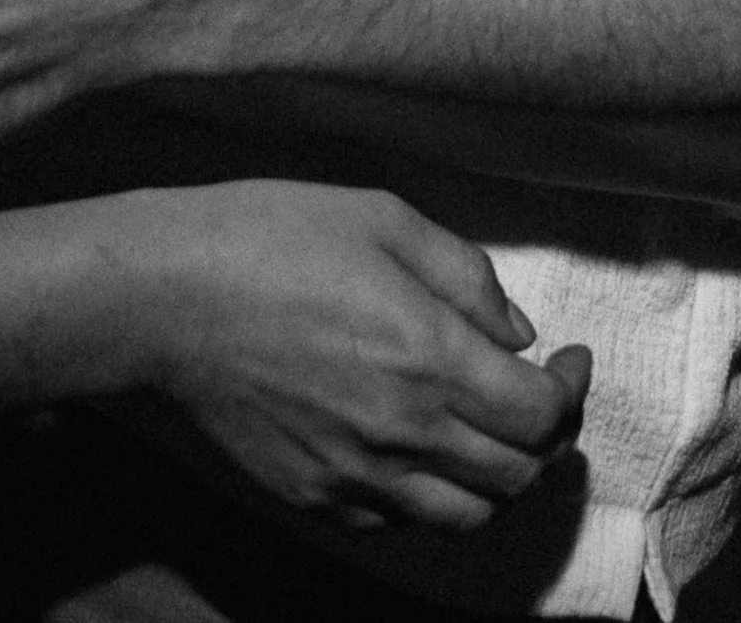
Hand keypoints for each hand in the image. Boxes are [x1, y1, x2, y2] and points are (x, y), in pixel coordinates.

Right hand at [123, 180, 590, 534]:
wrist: (168, 300)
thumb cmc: (273, 239)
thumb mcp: (383, 217)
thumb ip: (465, 276)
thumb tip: (517, 332)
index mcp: (429, 358)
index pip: (541, 416)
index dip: (571, 391)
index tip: (567, 359)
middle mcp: (403, 433)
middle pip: (517, 476)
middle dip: (546, 439)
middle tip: (537, 394)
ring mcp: (357, 477)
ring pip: (467, 516)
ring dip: (497, 480)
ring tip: (486, 431)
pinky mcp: (316, 497)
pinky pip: (401, 523)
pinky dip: (432, 496)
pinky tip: (420, 447)